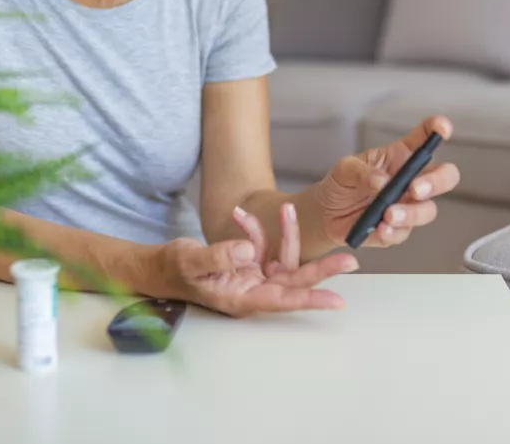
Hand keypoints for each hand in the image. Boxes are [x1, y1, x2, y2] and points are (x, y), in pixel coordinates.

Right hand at [156, 203, 357, 317]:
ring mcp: (251, 276)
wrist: (160, 266)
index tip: (337, 300)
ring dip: (286, 233)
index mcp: (240, 298)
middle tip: (350, 260)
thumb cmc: (172, 270)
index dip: (310, 299)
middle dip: (322, 268)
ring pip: (282, 257)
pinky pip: (263, 244)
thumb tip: (249, 251)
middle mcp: (251, 289)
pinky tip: (239, 215)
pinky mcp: (248, 263)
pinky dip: (256, 228)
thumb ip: (219, 256)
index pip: (282, 300)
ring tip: (285, 209)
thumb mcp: (191, 261)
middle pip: (294, 281)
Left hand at [312, 115, 459, 247]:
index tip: (442, 128)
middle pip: (444, 177)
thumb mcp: (345, 169)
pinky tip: (380, 229)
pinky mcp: (398, 229)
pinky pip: (404, 233)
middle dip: (436, 182)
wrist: (325, 214)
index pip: (425, 138)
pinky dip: (393, 232)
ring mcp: (407, 205)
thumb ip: (363, 172)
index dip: (438, 129)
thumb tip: (382, 182)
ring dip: (411, 213)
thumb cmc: (341, 183)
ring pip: (428, 210)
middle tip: (415, 189)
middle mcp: (410, 180)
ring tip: (387, 215)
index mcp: (401, 156)